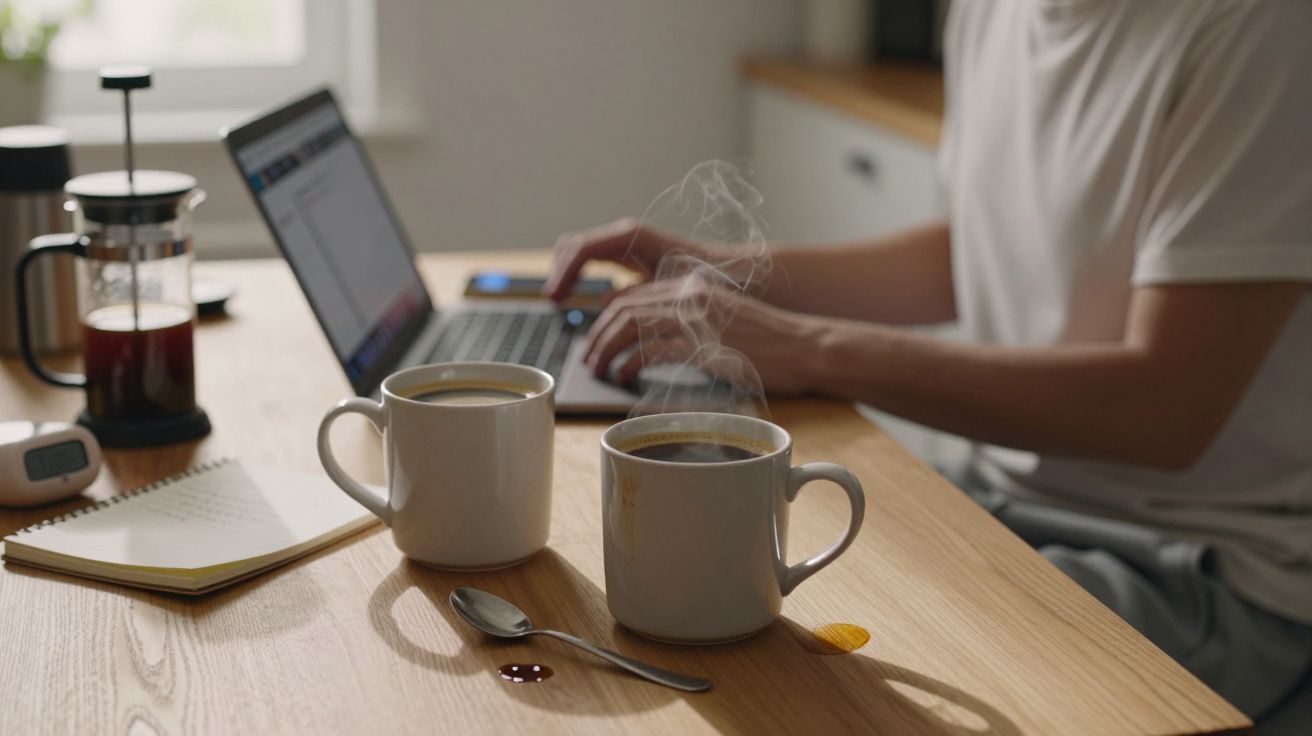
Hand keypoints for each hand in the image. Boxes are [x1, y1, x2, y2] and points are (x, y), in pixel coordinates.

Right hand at [543, 218, 708, 301]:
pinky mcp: (627, 253)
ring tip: (559, 300)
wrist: (729, 271)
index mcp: (631, 237)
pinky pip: (591, 259)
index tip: (554, 298)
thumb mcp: (666, 289)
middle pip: (573, 245)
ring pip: (579, 250)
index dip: (563, 274)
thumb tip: (602, 304)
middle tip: (553, 301)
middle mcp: (624, 234)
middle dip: (558, 271)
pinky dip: (577, 274)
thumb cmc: (704, 279)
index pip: (582, 249)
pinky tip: (577, 296)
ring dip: (565, 272)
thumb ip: (633, 294)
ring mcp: (624, 242)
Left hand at [581, 275, 815, 395]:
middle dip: (598, 335)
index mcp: (692, 285)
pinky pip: (650, 351)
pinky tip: (626, 377)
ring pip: (630, 325)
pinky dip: (631, 364)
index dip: (607, 318)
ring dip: (607, 349)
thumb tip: (651, 342)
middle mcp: (690, 294)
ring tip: (599, 370)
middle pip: (624, 308)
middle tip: (590, 359)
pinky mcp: (702, 343)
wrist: (805, 347)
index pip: (634, 295)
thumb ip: (689, 323)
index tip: (597, 339)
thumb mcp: (724, 321)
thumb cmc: (770, 343)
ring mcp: (696, 317)